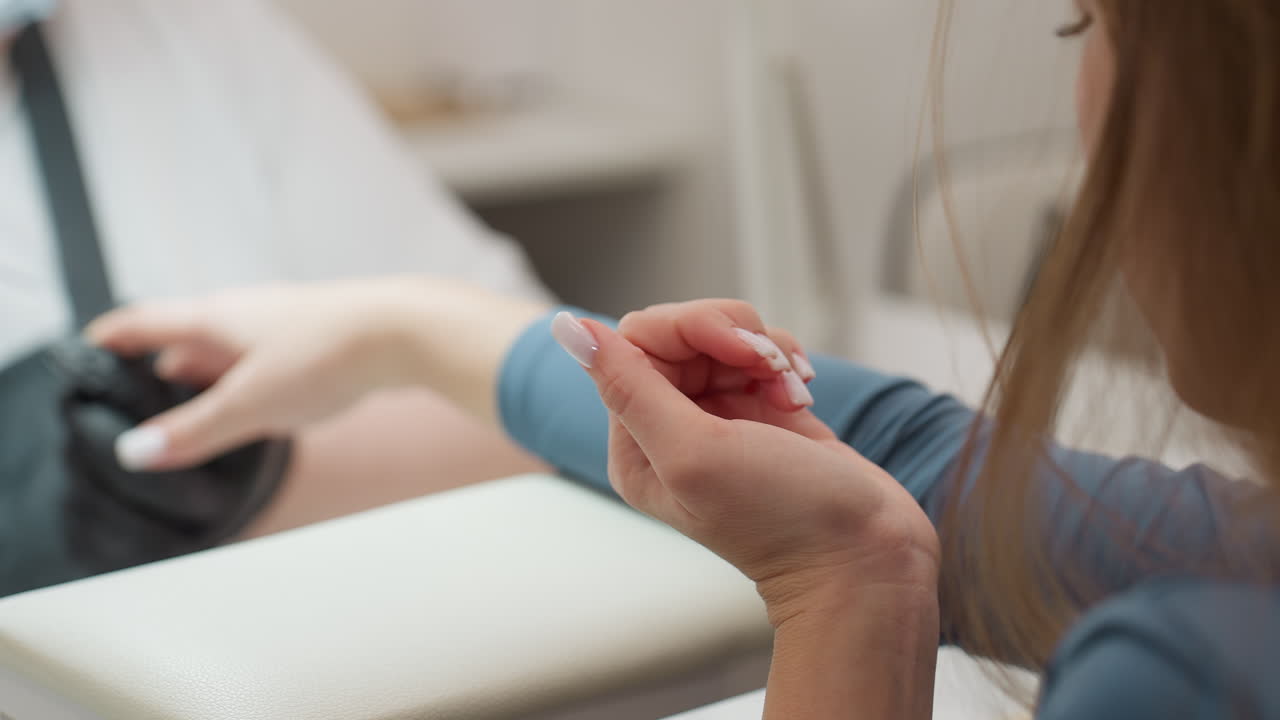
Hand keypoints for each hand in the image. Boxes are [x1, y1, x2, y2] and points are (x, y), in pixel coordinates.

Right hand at [87, 277, 546, 470]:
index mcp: (216, 317)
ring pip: (232, 344)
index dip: (113, 336)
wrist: (408, 330)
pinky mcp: (321, 335)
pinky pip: (270, 354)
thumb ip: (195, 430)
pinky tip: (262, 398)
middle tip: (135, 390)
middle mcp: (247, 310)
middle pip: (188, 332)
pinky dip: (250, 376)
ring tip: (190, 397)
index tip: (86, 348)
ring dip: (208, 370)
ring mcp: (286, 320)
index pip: (146, 321)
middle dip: (160, 360)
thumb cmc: (327, 354)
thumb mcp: (250, 403)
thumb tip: (135, 453)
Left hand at [552, 301, 939, 624]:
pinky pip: (761, 352)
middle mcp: (670, 426)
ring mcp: (719, 416)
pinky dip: (785, 361)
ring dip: (766, 350)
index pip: (638, 340)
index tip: (741, 350)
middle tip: (772, 368)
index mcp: (636, 443)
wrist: (861, 556)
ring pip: (726, 335)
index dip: (690, 327)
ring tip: (791, 393)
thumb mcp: (693, 452)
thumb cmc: (778, 517)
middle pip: (681, 330)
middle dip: (734, 336)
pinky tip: (802, 396)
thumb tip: (569, 327)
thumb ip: (630, 387)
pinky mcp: (763, 409)